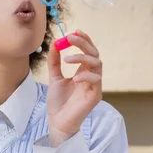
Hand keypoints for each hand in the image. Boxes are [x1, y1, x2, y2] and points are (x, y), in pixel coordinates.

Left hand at [46, 29, 101, 146]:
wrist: (57, 122)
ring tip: (67, 59)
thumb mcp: (54, 78)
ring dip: (83, 57)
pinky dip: (85, 75)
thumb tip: (55, 44)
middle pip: (94, 54)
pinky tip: (74, 78)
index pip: (88, 51)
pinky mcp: (95, 95)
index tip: (75, 31)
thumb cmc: (58, 102)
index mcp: (83, 72)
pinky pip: (95, 80)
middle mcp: (91, 77)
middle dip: (84, 43)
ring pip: (97, 64)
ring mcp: (94, 86)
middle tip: (71, 37)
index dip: (84, 40)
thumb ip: (55, 62)